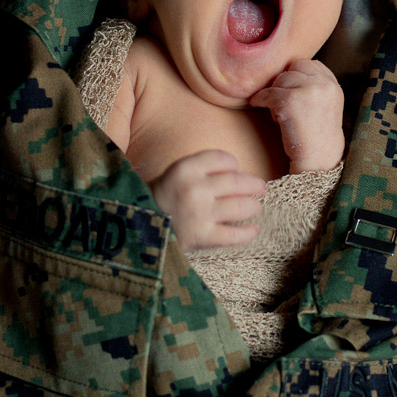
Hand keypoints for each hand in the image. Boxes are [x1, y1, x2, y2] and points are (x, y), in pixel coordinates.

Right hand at [149, 150, 265, 250]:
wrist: (135, 229)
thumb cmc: (158, 200)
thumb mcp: (173, 174)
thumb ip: (199, 170)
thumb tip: (236, 173)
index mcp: (185, 169)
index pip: (222, 159)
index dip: (232, 164)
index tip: (235, 170)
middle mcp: (194, 188)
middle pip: (237, 182)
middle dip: (253, 185)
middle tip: (261, 188)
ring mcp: (200, 213)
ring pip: (240, 206)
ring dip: (253, 206)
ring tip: (255, 207)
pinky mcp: (202, 237)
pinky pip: (235, 235)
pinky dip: (248, 233)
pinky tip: (254, 230)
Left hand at [249, 60, 343, 172]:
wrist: (317, 161)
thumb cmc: (315, 136)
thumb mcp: (324, 104)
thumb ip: (314, 85)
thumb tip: (288, 70)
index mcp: (332, 85)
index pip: (307, 64)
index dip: (295, 75)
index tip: (289, 89)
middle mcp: (324, 84)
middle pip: (292, 69)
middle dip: (284, 85)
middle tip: (285, 106)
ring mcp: (309, 91)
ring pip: (280, 80)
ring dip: (276, 95)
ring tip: (282, 114)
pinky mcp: (291, 101)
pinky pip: (268, 93)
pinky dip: (260, 100)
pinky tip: (258, 106)